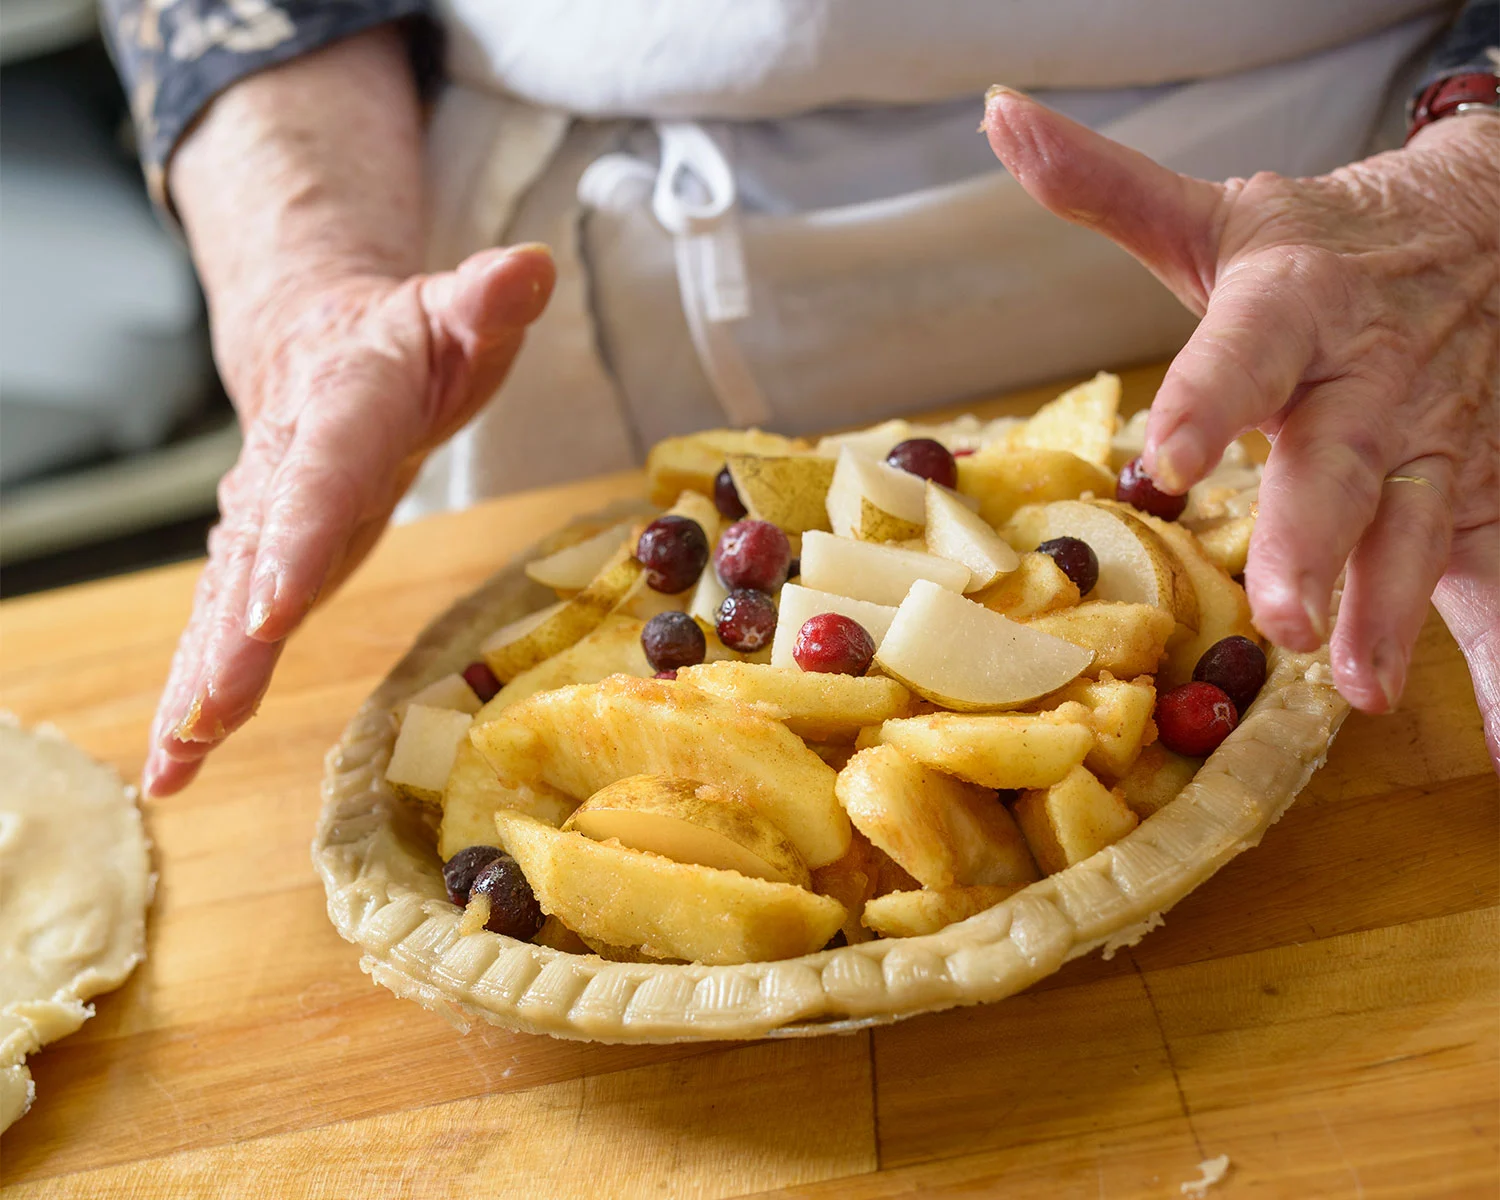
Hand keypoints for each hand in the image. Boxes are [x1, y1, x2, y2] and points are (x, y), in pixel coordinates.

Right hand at [144, 245, 555, 795]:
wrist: (321, 341)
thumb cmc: (411, 340)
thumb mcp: (459, 311)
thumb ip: (488, 300)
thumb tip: (530, 267)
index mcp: (342, 409)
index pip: (321, 472)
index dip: (298, 537)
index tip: (277, 603)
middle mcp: (286, 471)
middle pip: (257, 558)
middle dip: (235, 636)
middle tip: (214, 706)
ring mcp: (263, 524)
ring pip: (225, 605)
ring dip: (201, 681)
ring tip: (174, 755)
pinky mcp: (258, 565)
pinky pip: (222, 628)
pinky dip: (196, 693)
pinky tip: (174, 760)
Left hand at [983, 90, 1499, 763]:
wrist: (1484, 235)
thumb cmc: (1319, 247)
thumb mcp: (1216, 218)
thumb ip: (1105, 188)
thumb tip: (998, 115)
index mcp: (1295, 306)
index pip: (1246, 349)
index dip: (1207, 401)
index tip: (1163, 460)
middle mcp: (1368, 381)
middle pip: (1342, 461)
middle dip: (1312, 537)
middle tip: (1277, 613)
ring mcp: (1433, 444)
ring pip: (1417, 527)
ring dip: (1389, 606)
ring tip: (1359, 683)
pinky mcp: (1472, 494)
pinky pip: (1484, 574)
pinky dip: (1488, 647)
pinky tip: (1497, 725)